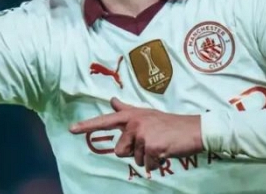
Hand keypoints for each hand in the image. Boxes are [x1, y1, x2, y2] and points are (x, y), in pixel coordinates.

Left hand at [70, 98, 203, 170]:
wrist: (194, 130)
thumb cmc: (169, 123)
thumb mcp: (146, 113)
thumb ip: (127, 109)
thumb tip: (112, 100)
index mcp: (131, 115)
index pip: (105, 120)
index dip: (87, 126)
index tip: (71, 129)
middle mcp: (134, 123)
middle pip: (119, 150)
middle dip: (134, 152)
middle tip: (150, 143)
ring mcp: (143, 134)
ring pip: (134, 159)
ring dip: (146, 158)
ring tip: (159, 145)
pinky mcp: (152, 147)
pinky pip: (146, 165)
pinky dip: (156, 163)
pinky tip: (165, 152)